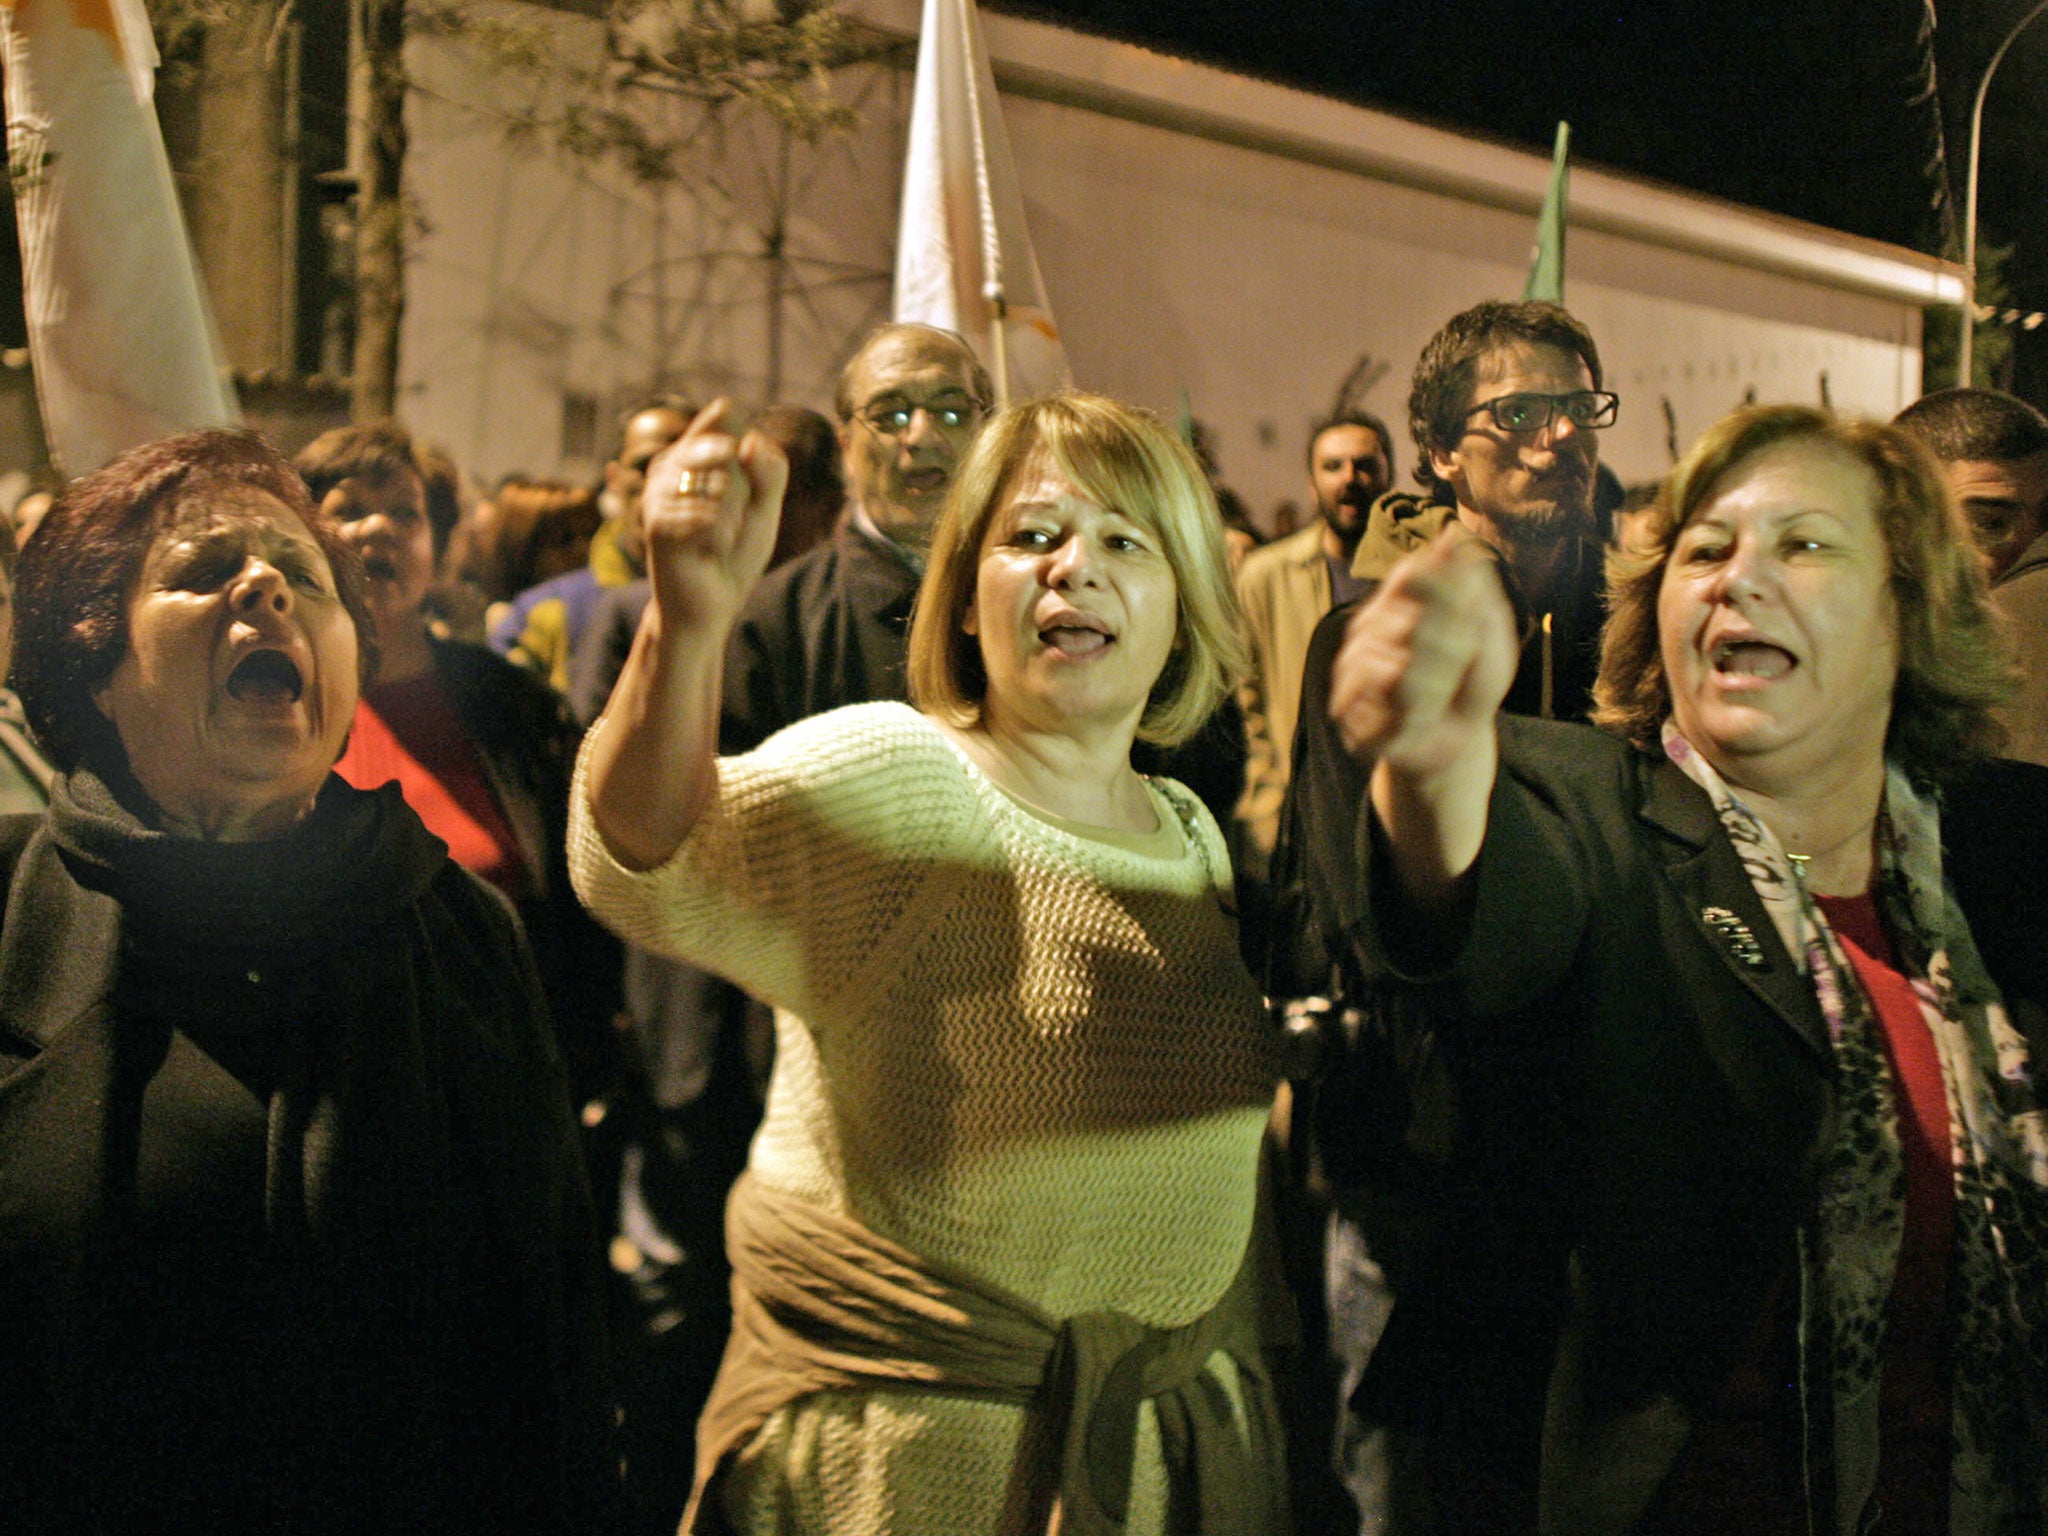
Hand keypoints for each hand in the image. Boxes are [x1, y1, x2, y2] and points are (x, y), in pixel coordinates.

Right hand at [641, 400, 788, 635]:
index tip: (746, 486)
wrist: (709, 606)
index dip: (749, 450)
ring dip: (734, 521)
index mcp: (694, 453)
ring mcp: (659, 490)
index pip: (726, 416)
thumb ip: (770, 470)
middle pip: (732, 449)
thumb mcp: (765, 508)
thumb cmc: (736, 554)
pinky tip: (707, 554)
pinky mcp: (656, 520)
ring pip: (726, 484)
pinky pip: (712, 516)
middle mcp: (671, 464)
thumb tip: (749, 440)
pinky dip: (721, 540)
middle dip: (746, 492)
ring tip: (718, 541)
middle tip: (732, 522)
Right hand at [1328, 523, 1517, 778]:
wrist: (1452, 746)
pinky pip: (1385, 697)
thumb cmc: (1471, 684)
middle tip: (1465, 666)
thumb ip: (1470, 587)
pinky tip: (1420, 717)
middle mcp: (1370, 625)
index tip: (1474, 617)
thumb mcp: (1489, 634)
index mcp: (1401, 602)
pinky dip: (1417, 709)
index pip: (1413, 573)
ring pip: (1402, 662)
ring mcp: (1352, 663)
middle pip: (1416, 620)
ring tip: (1441, 697)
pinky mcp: (1345, 702)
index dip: (1445, 591)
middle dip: (1456, 649)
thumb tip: (1452, 534)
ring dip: (1439, 685)